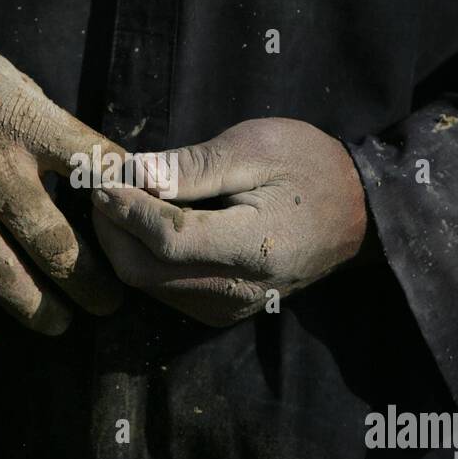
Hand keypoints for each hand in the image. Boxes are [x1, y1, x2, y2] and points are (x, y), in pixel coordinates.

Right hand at [0, 24, 123, 345]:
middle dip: (90, 282)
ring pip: (1, 275)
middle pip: (53, 241)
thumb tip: (105, 174)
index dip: (126, 203)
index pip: (94, 168)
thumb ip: (50, 128)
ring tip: (60, 324)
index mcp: (21, 122)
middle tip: (110, 303)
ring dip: (38, 311)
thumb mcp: (9, 81)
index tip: (142, 230)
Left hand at [91, 118, 367, 326]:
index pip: (166, 238)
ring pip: (148, 286)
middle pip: (144, 271)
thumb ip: (193, 167)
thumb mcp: (255, 147)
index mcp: (252, 246)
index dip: (125, 209)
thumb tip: (134, 173)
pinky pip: (165, 292)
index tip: (101, 178)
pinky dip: (145, 260)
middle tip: (103, 189)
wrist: (356, 213)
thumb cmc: (308, 167)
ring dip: (124, 245)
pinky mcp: (224, 311)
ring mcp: (230, 307)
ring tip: (122, 202)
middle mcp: (238, 289)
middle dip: (112, 230)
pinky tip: (147, 226)